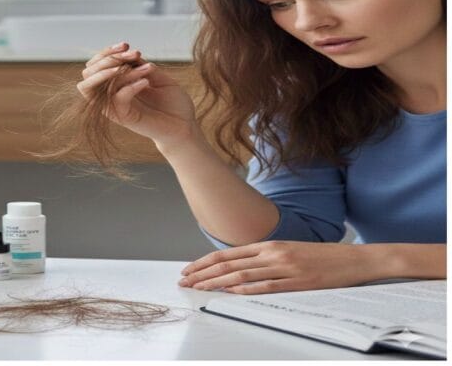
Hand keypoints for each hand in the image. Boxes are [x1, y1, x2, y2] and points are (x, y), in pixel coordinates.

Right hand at [78, 41, 197, 146]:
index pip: (96, 65)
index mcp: (117, 84)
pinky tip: (146, 82)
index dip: (106, 52)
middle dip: (107, 59)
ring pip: (98, 87)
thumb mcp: (157, 76)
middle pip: (87, 73)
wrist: (185, 125)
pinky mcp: (124, 118)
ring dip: (117, 72)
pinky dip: (130, 86)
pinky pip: (117, 99)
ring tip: (142, 68)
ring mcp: (116, 107)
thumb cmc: (173, 103)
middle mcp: (111, 95)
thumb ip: (141, 66)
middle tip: (133, 53)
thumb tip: (128, 56)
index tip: (126, 45)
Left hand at [179, 241, 379, 294]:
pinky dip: (246, 291)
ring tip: (199, 290)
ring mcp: (285, 268)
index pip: (227, 254)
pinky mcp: (298, 283)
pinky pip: (267, 287)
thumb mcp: (287, 251)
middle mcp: (273, 253)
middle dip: (203, 274)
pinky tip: (230, 294)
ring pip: (242, 276)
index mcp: (269, 244)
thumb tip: (236, 269)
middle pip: (229, 265)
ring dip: (217, 284)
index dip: (204, 263)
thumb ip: (263, 258)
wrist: (354, 260)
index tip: (188, 271)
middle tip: (184, 283)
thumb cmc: (319, 258)